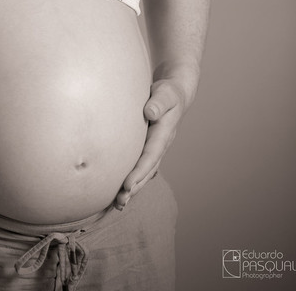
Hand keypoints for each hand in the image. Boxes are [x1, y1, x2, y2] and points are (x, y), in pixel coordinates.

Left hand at [114, 79, 185, 209]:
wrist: (176, 92)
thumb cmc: (168, 91)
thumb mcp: (166, 93)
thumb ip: (159, 102)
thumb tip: (150, 112)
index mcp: (164, 133)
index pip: (150, 156)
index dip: (139, 172)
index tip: (127, 185)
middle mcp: (161, 144)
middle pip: (147, 170)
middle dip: (135, 187)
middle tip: (120, 201)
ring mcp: (156, 147)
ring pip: (145, 171)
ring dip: (133, 187)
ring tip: (119, 203)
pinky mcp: (149, 146)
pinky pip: (141, 165)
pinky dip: (133, 178)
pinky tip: (122, 189)